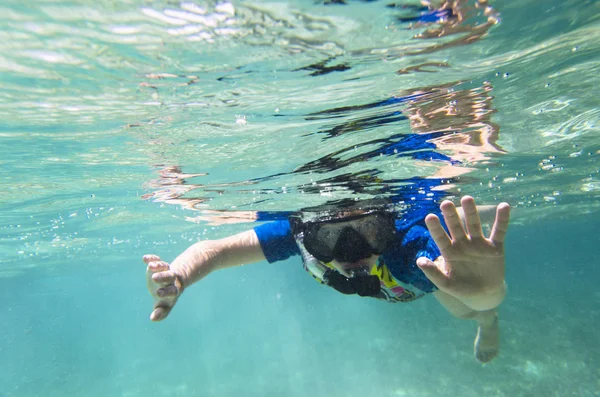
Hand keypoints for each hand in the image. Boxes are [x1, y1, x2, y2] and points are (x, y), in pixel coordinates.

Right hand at [143, 254, 184, 320]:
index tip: (158, 293)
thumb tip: (153, 319)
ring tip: (150, 266)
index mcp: (173, 291)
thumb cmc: (167, 297)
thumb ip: (160, 312)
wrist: (172, 281)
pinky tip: (145, 258)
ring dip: (158, 265)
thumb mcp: (164, 305)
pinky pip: (156, 259)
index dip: (166, 292)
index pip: (172, 291)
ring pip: (164, 266)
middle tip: (154, 278)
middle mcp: (171, 280)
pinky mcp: (158, 264)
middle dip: (163, 277)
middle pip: (170, 276)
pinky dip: (151, 258)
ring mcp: (165, 270)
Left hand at [417, 196, 509, 310]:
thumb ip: (433, 274)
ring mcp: (479, 244)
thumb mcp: (446, 284)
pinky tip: (504, 206)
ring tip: (467, 198)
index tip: (430, 217)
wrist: (484, 296)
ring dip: (472, 212)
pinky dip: (502, 220)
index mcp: (449, 251)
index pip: (440, 237)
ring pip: (474, 225)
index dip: (435, 228)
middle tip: (445, 203)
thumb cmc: (461, 289)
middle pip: (456, 226)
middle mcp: (462, 243)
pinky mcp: (495, 247)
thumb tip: (419, 261)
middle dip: (451, 215)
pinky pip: (499, 231)